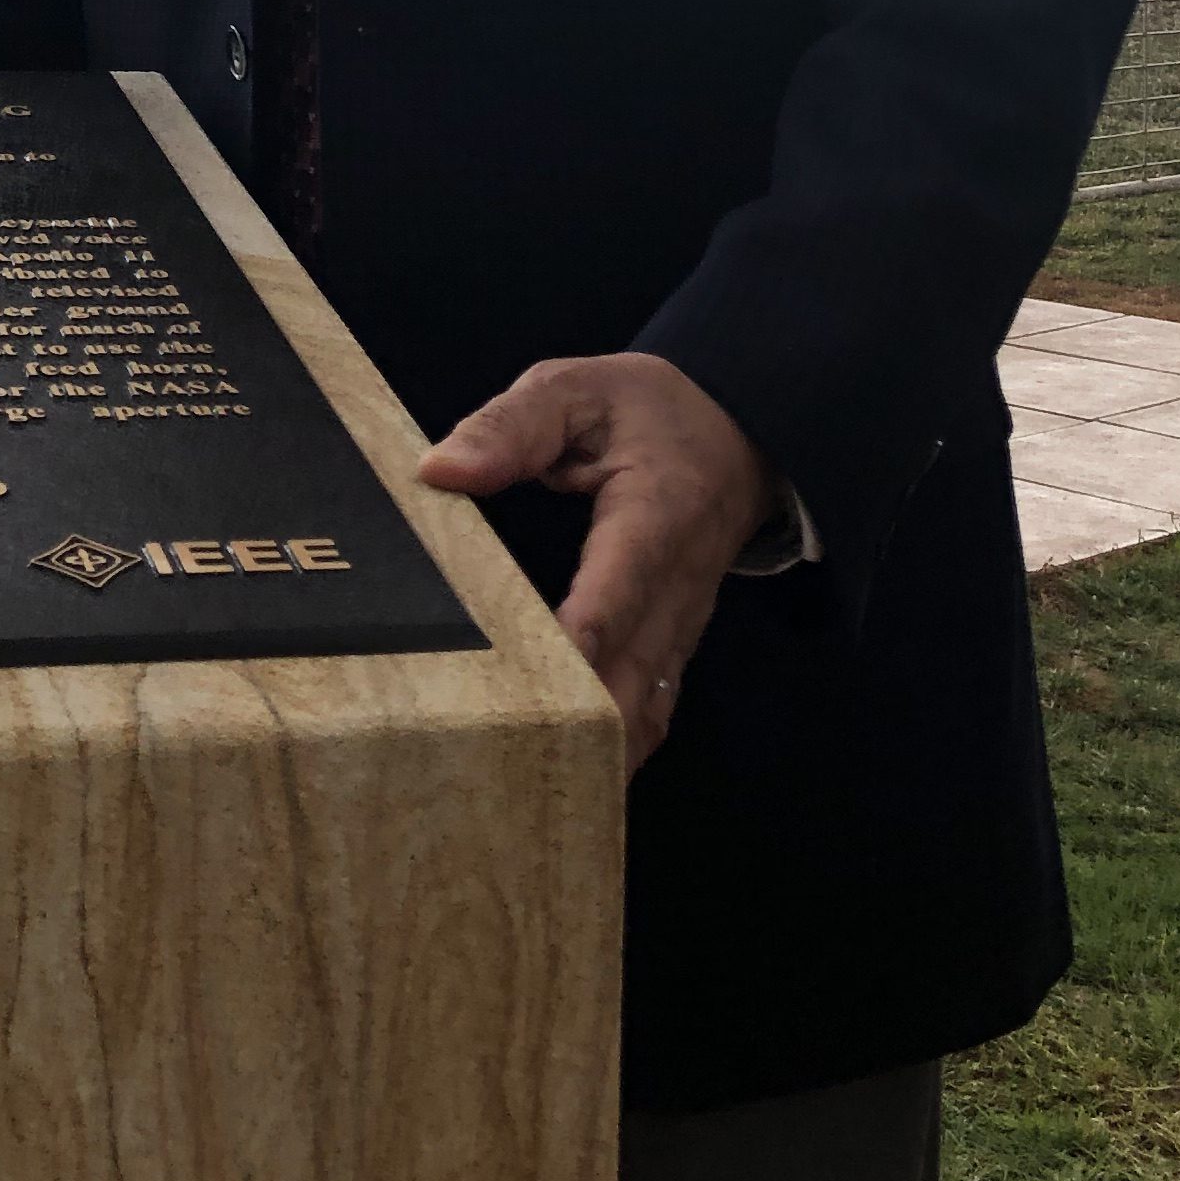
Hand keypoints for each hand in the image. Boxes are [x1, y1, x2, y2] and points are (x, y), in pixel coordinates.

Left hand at [417, 352, 777, 773]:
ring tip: (530, 791)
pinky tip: (572, 778)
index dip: (584, 635)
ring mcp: (683, 623)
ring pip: (646, 706)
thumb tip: (441, 471)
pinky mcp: (676, 645)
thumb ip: (511, 427)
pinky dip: (617, 748)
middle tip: (505, 760)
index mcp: (656, 512)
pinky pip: (652, 709)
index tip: (542, 678)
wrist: (738, 429)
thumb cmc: (646, 411)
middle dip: (579, 719)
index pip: (620, 586)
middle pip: (632, 670)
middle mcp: (679, 583)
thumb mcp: (576, 389)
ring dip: (598, 748)